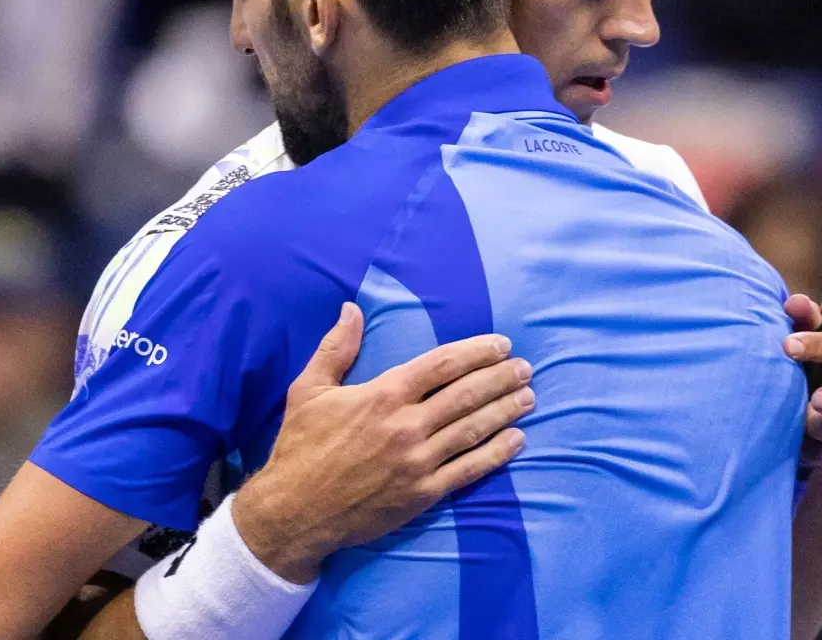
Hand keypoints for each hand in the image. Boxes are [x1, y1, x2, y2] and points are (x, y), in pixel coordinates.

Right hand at [233, 303, 532, 582]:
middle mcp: (405, 425)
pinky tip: (516, 440)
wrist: (293, 513)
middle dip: (501, 378)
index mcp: (383, 394)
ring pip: (473, 429)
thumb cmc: (300, 447)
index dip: (477, 352)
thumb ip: (336, 347)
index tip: (501, 345)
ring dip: (505, 411)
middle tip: (526, 368)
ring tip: (528, 397)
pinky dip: (496, 453)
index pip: (442, 364)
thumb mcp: (308, 390)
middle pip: (466, 394)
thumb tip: (351, 308)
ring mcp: (417, 462)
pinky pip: (468, 469)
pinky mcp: (422, 494)